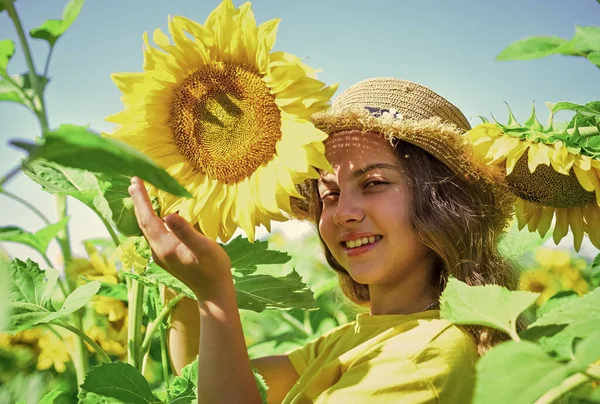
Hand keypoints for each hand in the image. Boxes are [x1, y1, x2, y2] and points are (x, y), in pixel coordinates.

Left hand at [128, 177, 231, 298]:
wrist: (213, 291)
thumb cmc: (212, 268)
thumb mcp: (203, 247)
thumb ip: (186, 231)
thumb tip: (168, 215)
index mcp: (164, 246)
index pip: (148, 219)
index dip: (141, 200)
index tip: (135, 181)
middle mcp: (158, 250)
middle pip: (143, 222)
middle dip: (138, 202)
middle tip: (134, 182)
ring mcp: (161, 254)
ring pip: (148, 228)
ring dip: (143, 210)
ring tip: (140, 194)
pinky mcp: (167, 255)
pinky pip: (155, 232)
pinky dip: (152, 219)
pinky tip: (156, 214)